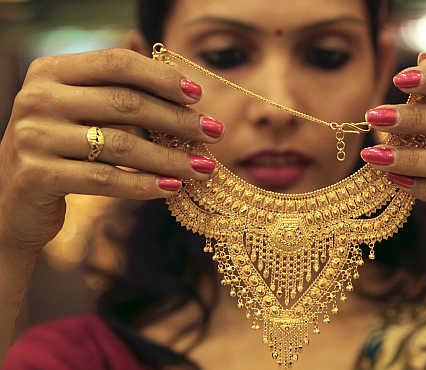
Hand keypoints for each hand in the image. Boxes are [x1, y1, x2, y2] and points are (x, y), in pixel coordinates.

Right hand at [0, 48, 222, 251]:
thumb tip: (171, 68)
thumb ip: (113, 86)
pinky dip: (144, 185)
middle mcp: (38, 98)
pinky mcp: (37, 175)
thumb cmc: (61, 147)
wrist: (13, 199)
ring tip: (203, 167)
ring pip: (121, 145)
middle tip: (214, 133)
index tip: (198, 95)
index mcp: (50, 71)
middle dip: (178, 121)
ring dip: (170, 158)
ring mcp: (34, 137)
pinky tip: (172, 188)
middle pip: (126, 104)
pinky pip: (105, 179)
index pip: (116, 63)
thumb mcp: (78, 108)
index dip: (162, 77)